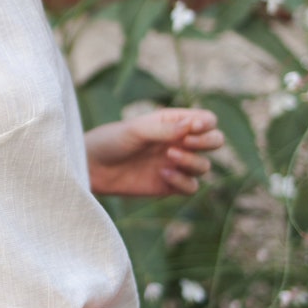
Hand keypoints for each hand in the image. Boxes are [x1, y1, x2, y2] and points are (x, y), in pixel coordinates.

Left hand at [86, 108, 221, 197]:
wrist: (93, 167)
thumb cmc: (112, 141)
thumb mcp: (136, 130)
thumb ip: (164, 129)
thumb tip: (192, 126)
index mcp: (173, 122)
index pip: (207, 120)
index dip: (207, 124)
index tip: (192, 128)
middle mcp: (179, 142)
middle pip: (215, 142)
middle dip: (208, 142)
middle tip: (187, 143)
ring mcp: (176, 165)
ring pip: (205, 166)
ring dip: (192, 162)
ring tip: (168, 157)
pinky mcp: (169, 185)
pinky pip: (191, 187)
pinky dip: (183, 182)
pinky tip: (163, 174)